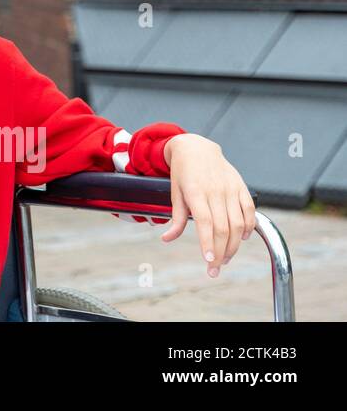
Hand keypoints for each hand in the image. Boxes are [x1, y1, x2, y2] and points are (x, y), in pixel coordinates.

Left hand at [160, 134, 255, 277]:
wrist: (197, 148)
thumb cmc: (182, 173)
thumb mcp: (174, 192)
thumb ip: (175, 218)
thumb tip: (166, 239)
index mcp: (196, 191)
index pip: (205, 222)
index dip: (208, 243)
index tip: (209, 261)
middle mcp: (215, 191)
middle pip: (223, 227)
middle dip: (220, 252)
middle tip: (214, 269)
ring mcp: (230, 189)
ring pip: (238, 223)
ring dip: (233, 245)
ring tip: (225, 258)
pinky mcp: (241, 187)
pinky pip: (249, 211)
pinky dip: (248, 227)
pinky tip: (241, 239)